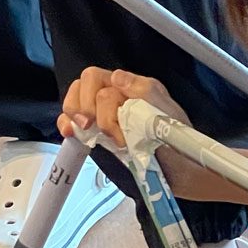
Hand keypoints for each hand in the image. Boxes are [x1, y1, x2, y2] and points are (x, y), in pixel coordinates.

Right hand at [60, 66, 182, 145]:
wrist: (179, 170)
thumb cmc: (175, 140)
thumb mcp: (168, 112)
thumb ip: (147, 91)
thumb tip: (119, 78)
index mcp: (129, 86)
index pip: (96, 77)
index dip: (95, 95)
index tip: (106, 116)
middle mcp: (112, 96)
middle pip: (82, 87)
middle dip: (85, 106)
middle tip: (94, 126)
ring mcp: (102, 115)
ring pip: (74, 103)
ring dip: (76, 117)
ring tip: (89, 131)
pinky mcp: (97, 134)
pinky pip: (71, 123)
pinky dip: (67, 126)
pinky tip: (71, 133)